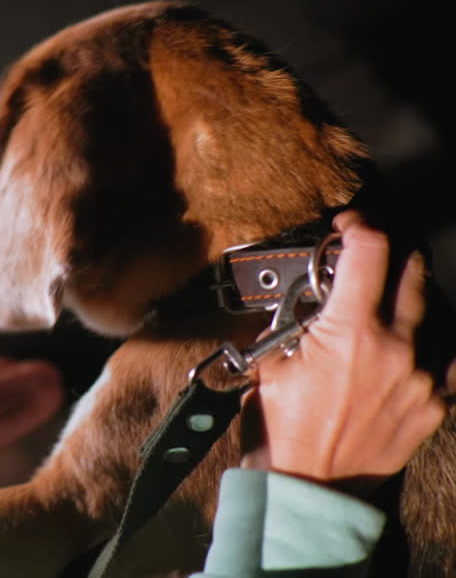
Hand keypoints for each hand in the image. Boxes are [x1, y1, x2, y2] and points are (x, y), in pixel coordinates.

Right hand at [239, 211, 446, 493]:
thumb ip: (299, 322)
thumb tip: (313, 297)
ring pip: (438, 310)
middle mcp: (397, 348)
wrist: (307, 486)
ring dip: (414, 293)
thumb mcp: (272, 361)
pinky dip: (432, 339)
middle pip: (415, 271)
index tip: (350, 224)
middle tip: (371, 256)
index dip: (359, 225)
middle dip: (391, 254)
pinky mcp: (435, 405)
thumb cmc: (282, 428)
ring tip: (390, 296)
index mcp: (351, 332)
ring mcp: (424, 378)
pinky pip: (448, 357)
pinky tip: (412, 338)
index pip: (370, 251)